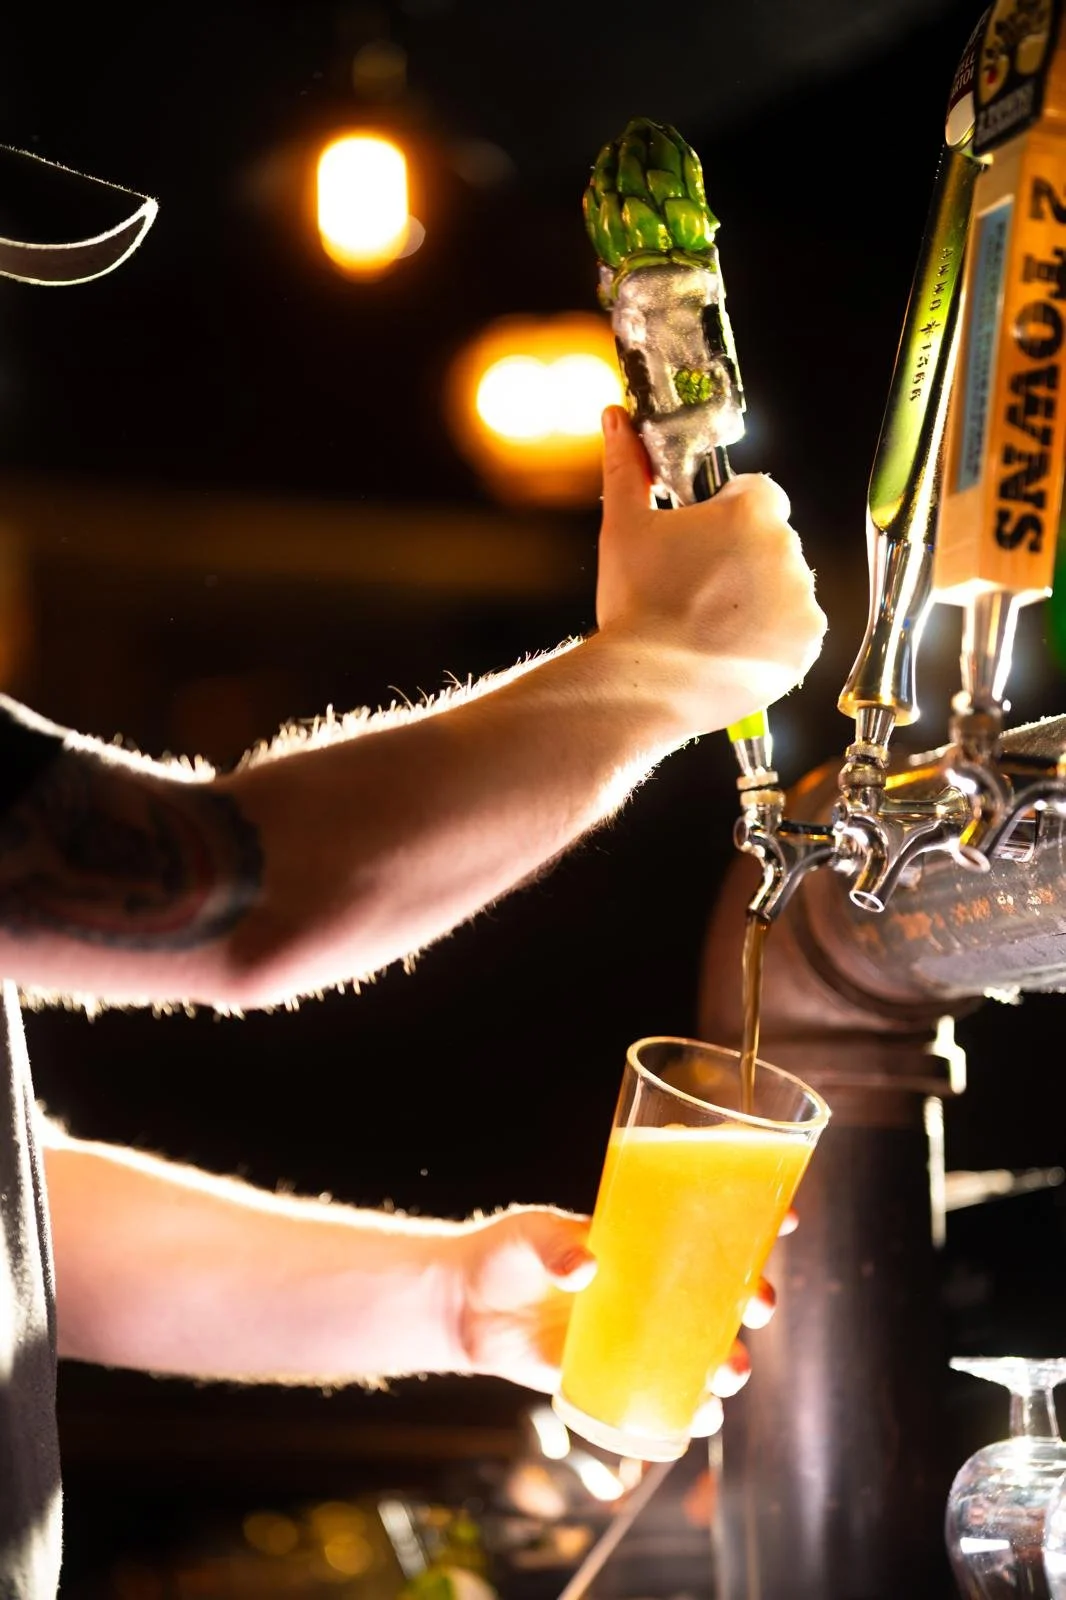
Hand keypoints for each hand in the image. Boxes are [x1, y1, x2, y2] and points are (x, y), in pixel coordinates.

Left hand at [451, 1203, 782, 1435]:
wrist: (461, 1308)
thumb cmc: (503, 1253)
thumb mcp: (528, 1235)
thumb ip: (554, 1245)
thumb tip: (585, 1267)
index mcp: (644, 1239)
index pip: (713, 1223)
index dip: (759, 1220)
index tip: (790, 1217)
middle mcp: (653, 1286)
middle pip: (726, 1292)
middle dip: (757, 1300)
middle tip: (759, 1306)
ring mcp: (637, 1332)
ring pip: (706, 1349)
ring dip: (731, 1363)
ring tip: (727, 1373)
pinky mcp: (615, 1373)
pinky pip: (666, 1394)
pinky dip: (689, 1410)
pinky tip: (698, 1417)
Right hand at [594, 407, 826, 736]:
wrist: (647, 682)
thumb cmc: (635, 603)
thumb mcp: (623, 526)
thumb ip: (628, 466)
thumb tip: (615, 416)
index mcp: (751, 510)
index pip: (757, 493)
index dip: (728, 514)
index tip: (703, 541)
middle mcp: (788, 549)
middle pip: (773, 541)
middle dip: (744, 558)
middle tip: (697, 587)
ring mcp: (802, 599)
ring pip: (786, 587)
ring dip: (760, 597)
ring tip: (710, 624)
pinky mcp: (807, 644)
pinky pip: (795, 632)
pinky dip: (771, 639)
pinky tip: (730, 648)